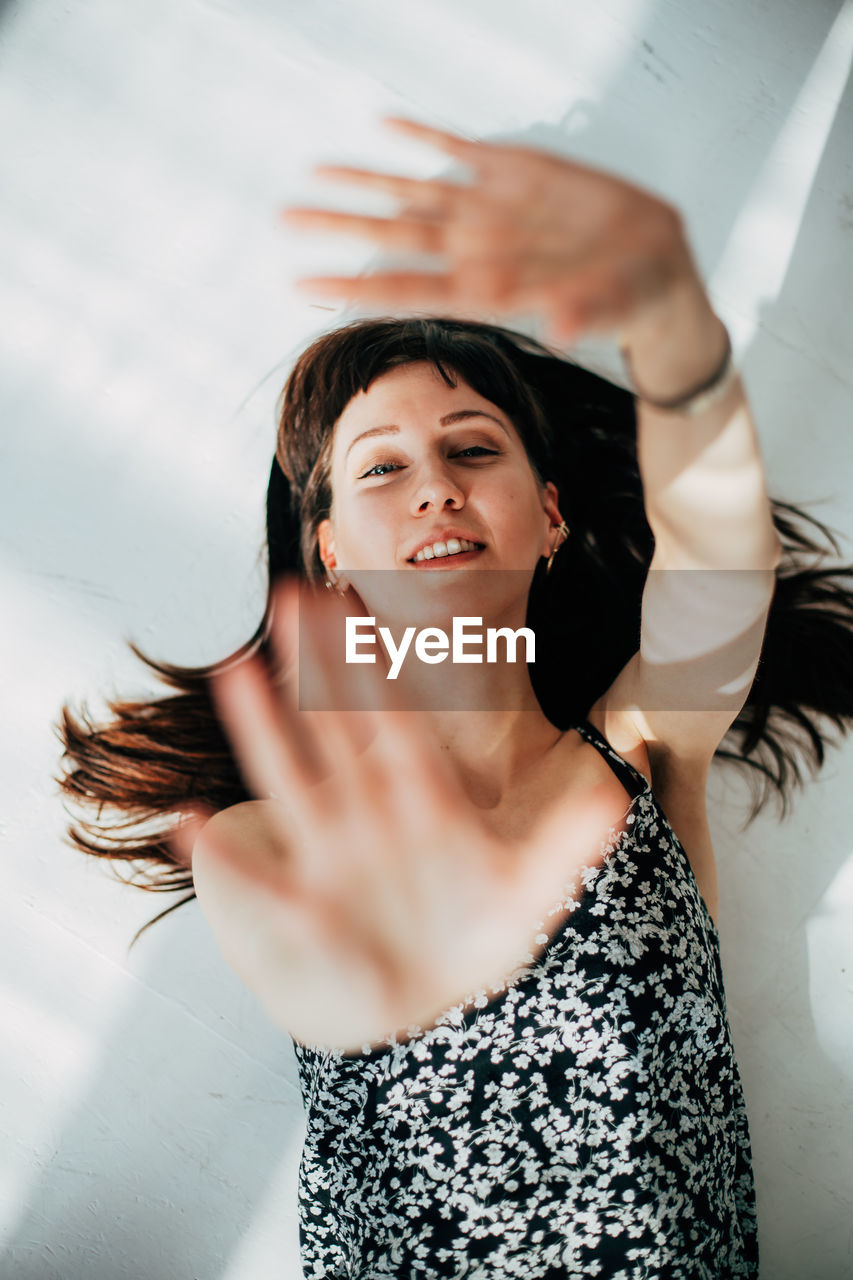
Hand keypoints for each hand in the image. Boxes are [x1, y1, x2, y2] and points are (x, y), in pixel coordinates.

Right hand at [179, 579, 623, 1052]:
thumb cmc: (481, 941)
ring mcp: (335, 856)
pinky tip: (190, 821)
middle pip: (338, 726)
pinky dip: (224, 854)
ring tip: (236, 670)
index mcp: (424, 803)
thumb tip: (617, 793)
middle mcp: (372, 816)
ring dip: (264, 727)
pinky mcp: (310, 907)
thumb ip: (567, 841)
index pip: (401, 721)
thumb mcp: (530, 889)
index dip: (385, 667)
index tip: (368, 611)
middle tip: (292, 596)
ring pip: (294, 778)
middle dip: (317, 664)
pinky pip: (263, 879)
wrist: (441, 1005)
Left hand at [282, 115, 700, 346]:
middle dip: (338, 226)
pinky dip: (423, 139)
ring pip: (412, 194)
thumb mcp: (613, 307)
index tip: (303, 283)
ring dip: (364, 182)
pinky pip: (459, 152)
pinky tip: (385, 124)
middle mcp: (476, 250)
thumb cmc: (630, 298)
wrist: (653, 264)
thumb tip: (565, 328)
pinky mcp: (516, 173)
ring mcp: (490, 211)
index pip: (406, 287)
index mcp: (488, 289)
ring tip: (313, 171)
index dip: (354, 284)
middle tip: (283, 218)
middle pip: (392, 237)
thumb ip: (585, 314)